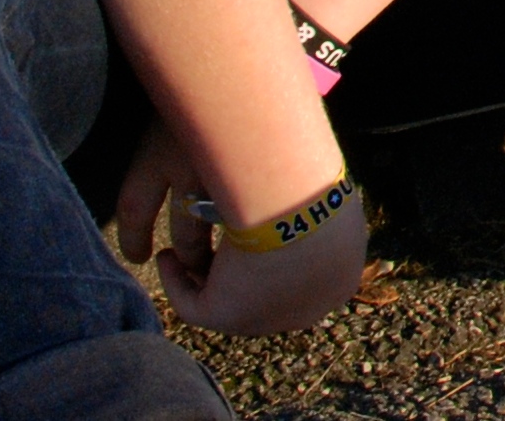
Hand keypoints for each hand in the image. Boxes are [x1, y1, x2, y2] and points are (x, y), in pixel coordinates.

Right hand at [119, 120, 366, 336]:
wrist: (300, 199)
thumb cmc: (317, 186)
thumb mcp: (326, 193)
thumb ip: (315, 206)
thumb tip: (307, 206)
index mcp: (340, 278)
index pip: (300, 279)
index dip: (269, 260)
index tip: (247, 236)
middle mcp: (307, 307)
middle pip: (266, 297)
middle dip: (237, 275)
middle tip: (210, 251)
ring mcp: (271, 318)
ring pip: (230, 302)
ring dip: (202, 278)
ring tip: (179, 251)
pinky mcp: (232, 317)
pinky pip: (195, 307)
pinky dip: (176, 284)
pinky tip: (164, 257)